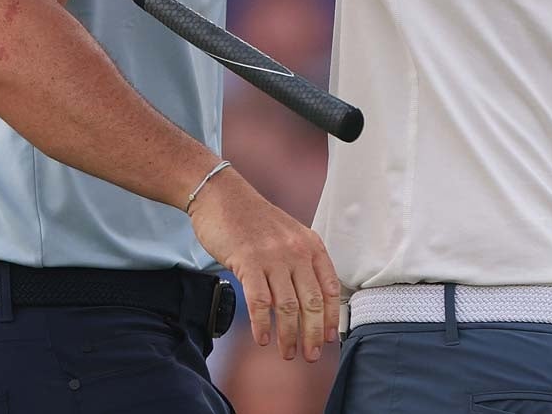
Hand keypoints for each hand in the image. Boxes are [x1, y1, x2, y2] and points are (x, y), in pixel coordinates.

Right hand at [187, 168, 338, 362]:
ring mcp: (272, 256)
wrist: (221, 195)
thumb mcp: (288, 234)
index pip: (329, 288)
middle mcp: (296, 251)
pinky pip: (259, 301)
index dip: (330, 317)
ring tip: (287, 353)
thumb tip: (309, 300)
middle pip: (311, 302)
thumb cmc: (253, 220)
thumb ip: (301, 260)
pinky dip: (262, 324)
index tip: (329, 339)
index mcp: (310, 245)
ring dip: (288, 335)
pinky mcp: (247, 261)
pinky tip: (262, 339)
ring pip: (287, 306)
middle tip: (311, 355)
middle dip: (313, 334)